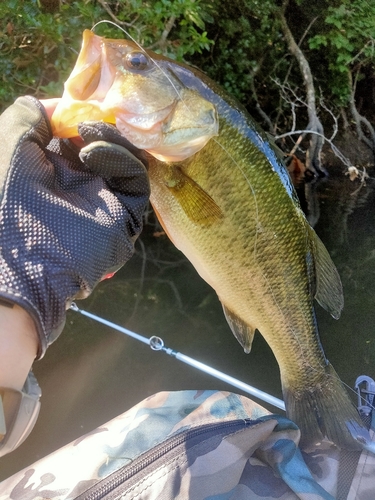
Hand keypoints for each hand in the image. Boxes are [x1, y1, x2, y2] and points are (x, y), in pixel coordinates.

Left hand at [0, 96, 149, 358]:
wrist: (23, 261)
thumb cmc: (7, 199)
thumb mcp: (9, 143)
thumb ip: (31, 115)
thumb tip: (58, 107)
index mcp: (50, 171)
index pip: (76, 137)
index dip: (79, 115)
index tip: (77, 101)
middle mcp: (80, 184)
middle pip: (106, 145)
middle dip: (101, 123)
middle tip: (91, 112)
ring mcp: (104, 200)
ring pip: (126, 159)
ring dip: (110, 137)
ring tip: (87, 130)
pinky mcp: (125, 215)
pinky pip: (135, 179)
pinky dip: (120, 158)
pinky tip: (93, 153)